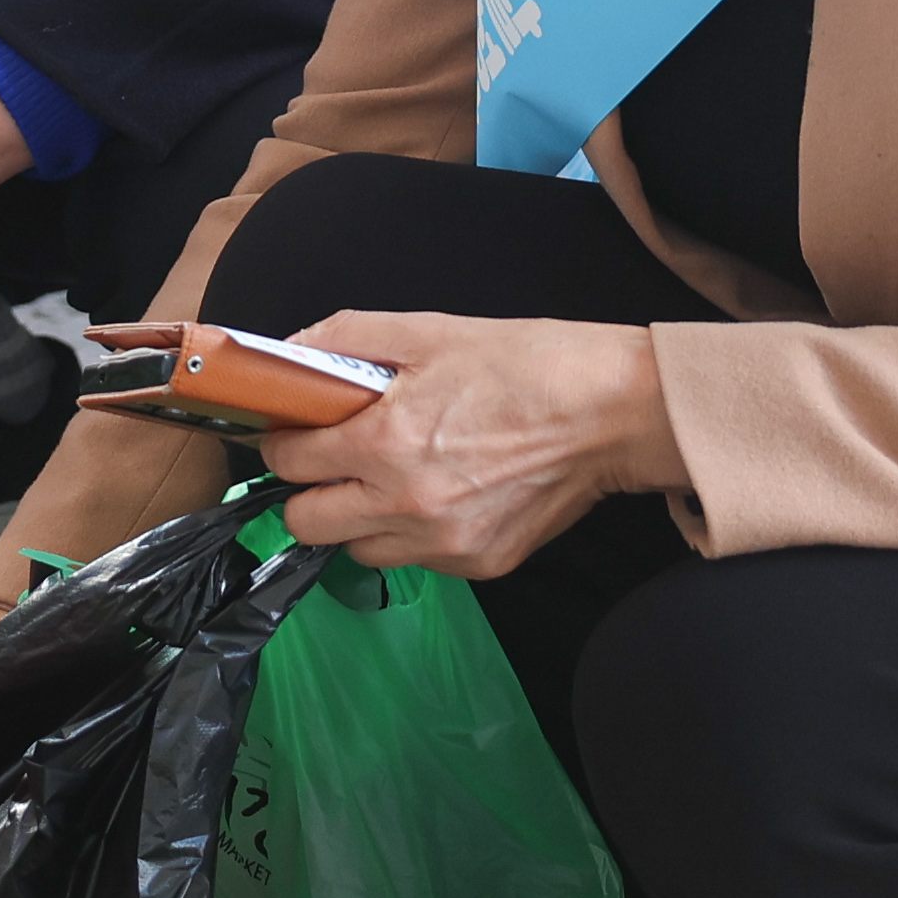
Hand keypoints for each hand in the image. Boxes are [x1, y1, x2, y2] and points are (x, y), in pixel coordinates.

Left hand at [253, 312, 683, 579]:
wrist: (614, 413)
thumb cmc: (525, 365)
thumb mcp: (427, 331)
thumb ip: (344, 339)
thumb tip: (290, 355)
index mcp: (387, 443)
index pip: (290, 462)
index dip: (282, 442)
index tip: (293, 430)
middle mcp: (409, 505)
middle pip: (308, 524)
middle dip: (308, 489)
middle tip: (331, 460)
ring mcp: (446, 544)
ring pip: (359, 550)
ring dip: (357, 518)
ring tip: (387, 478)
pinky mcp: (482, 565)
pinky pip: (417, 560)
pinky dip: (412, 533)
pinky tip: (439, 492)